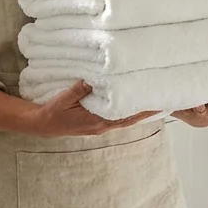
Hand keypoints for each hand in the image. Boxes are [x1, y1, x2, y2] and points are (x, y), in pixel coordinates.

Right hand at [29, 81, 160, 136]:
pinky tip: (136, 106)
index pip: (125, 116)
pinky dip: (129, 113)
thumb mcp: (62, 100)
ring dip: (140, 112)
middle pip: (131, 119)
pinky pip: (118, 119)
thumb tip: (92, 81)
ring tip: (155, 101)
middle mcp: (102, 126)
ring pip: (126, 119)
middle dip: (147, 111)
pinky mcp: (98, 124)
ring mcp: (101, 126)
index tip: (155, 102)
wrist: (43, 125)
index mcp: (96, 121)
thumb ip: (77, 90)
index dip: (141, 110)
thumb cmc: (53, 113)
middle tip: (163, 99)